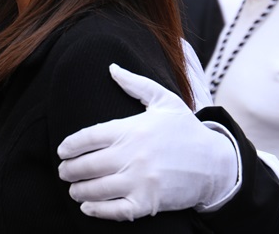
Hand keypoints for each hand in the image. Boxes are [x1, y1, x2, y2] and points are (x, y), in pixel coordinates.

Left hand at [57, 63, 237, 220]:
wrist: (217, 164)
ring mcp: (140, 180)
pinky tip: (87, 207)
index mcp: (131, 129)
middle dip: (69, 170)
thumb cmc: (186, 130)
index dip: (69, 146)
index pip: (88, 137)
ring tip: (73, 189)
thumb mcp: (164, 101)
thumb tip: (111, 68)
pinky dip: (97, 210)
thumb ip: (135, 84)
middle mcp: (133, 155)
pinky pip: (115, 210)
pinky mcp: (149, 202)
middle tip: (63, 172)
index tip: (62, 151)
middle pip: (87, 165)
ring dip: (79, 190)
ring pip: (97, 188)